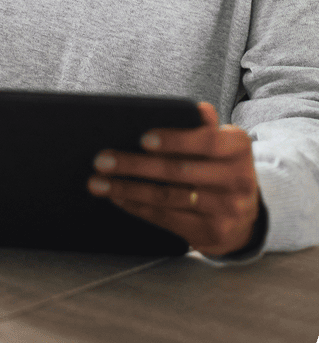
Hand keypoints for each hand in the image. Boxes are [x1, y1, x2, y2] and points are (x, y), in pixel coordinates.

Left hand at [87, 102, 261, 256]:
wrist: (244, 215)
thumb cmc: (219, 165)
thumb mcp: (220, 142)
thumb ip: (203, 125)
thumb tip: (195, 109)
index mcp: (238, 147)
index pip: (206, 142)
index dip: (174, 141)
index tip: (142, 139)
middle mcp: (238, 180)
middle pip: (179, 172)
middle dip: (135, 166)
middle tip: (101, 160)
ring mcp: (226, 210)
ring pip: (168, 197)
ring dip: (127, 189)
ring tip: (98, 182)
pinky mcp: (211, 233)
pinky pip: (167, 218)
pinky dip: (138, 207)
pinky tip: (117, 198)